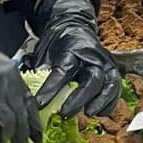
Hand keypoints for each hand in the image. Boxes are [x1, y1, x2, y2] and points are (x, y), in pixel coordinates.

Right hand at [0, 13, 41, 142]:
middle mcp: (0, 80)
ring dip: (2, 136)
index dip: (34, 124)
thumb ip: (2, 84)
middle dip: (22, 137)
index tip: (38, 140)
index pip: (29, 102)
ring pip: (5, 120)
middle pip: (19, 115)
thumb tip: (14, 106)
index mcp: (9, 71)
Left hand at [25, 0, 121, 119]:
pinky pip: (115, 89)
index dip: (51, 89)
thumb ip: (40, 74)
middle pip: (93, 79)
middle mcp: (93, 56)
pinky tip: (99, 113)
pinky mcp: (112, 71)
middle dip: (79, 99)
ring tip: (88, 114)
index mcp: (73, 49)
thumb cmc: (58, 43)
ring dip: (100, 102)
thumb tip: (27, 98)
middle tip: (64, 113)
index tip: (39, 104)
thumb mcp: (44, 53)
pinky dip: (110, 102)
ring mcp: (105, 63)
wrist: (74, 27)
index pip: (63, 71)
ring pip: (109, 84)